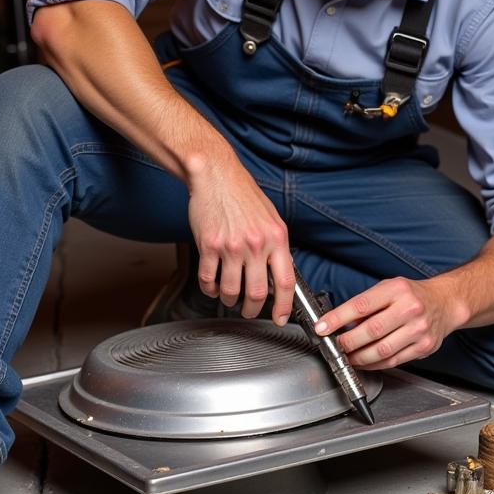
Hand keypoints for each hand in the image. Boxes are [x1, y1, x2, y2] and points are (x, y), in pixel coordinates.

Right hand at [186, 151, 294, 324]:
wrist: (216, 175)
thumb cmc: (242, 194)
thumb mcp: (271, 218)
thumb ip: (276, 246)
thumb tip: (279, 274)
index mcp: (276, 237)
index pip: (285, 282)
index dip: (284, 306)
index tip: (280, 318)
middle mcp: (255, 243)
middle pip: (256, 293)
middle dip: (252, 310)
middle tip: (249, 311)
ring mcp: (231, 246)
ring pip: (230, 291)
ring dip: (228, 301)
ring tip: (228, 297)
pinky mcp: (209, 245)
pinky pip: (208, 279)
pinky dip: (209, 289)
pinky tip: (212, 286)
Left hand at [314, 276, 464, 369]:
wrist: (445, 303)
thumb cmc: (411, 295)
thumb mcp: (388, 288)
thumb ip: (366, 304)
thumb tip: (340, 323)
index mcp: (396, 290)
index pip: (361, 305)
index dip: (338, 319)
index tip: (322, 327)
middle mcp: (410, 309)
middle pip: (371, 331)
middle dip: (347, 342)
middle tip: (335, 346)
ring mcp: (418, 330)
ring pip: (382, 350)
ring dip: (359, 357)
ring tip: (347, 357)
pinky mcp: (424, 347)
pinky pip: (394, 360)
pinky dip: (375, 364)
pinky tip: (364, 362)